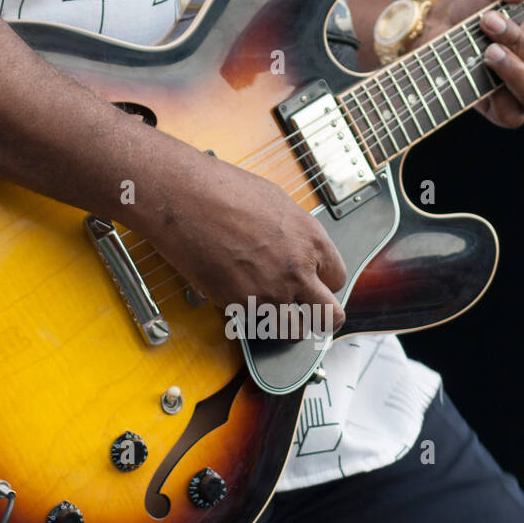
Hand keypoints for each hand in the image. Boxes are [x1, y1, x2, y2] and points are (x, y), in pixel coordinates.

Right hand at [136, 143, 347, 333]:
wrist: (185, 200)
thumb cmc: (224, 191)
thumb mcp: (277, 203)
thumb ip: (295, 233)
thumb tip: (296, 247)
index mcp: (311, 240)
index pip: (338, 279)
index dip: (324, 283)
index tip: (313, 283)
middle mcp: (297, 272)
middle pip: (329, 317)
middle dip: (321, 318)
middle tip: (310, 315)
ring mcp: (270, 293)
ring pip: (294, 331)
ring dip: (287, 325)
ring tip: (273, 313)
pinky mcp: (240, 306)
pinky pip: (255, 324)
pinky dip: (249, 317)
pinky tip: (238, 296)